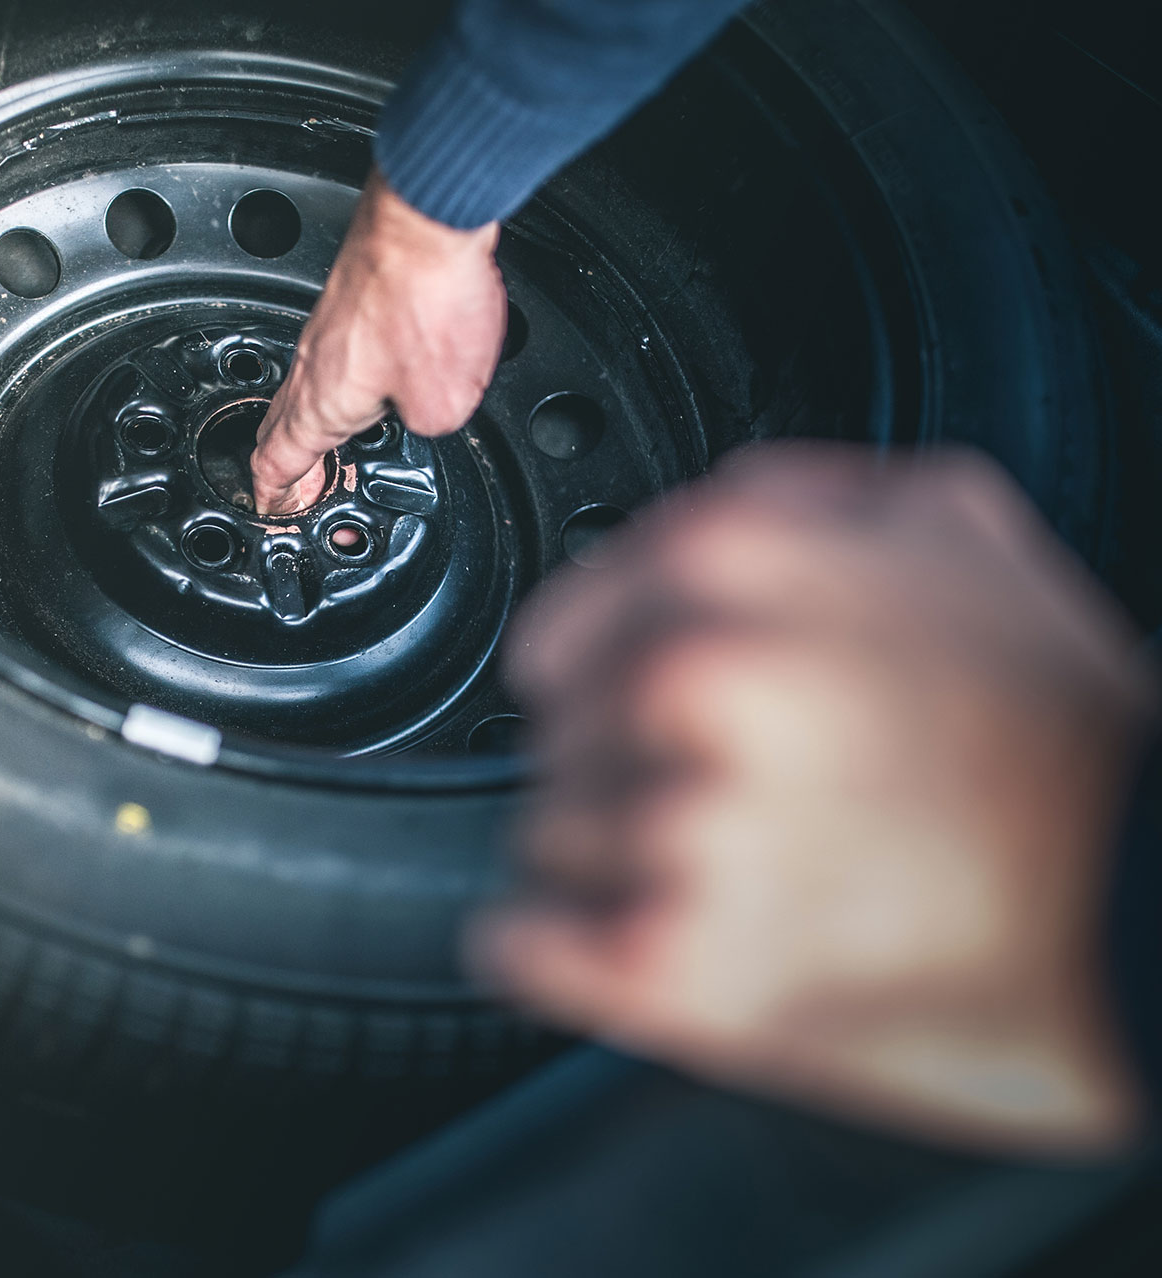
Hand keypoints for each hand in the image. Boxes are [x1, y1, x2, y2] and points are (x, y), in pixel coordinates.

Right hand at [250, 170, 505, 513]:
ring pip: (304, 388)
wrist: (429, 218)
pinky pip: (331, 356)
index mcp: (320, 403)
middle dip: (284, 464)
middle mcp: (312, 365)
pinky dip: (336, 383)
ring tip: (325, 445)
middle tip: (293, 488)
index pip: (276, 462)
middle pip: (279, 426)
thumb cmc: (426, 298)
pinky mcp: (352, 300)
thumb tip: (424, 414)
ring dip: (310, 422)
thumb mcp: (445, 403)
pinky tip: (363, 381)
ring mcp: (327, 328)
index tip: (273, 511)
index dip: (273, 496)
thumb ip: (429, 425)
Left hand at [476, 445, 1156, 1153]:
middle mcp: (688, 680)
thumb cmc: (1068, 737)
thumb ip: (796, 498)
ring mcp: (677, 823)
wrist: (1158, 902)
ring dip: (613, 865)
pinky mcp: (674, 963)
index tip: (647, 718)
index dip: (606, 685)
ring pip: (545, 841)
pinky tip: (642, 939)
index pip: (557, 635)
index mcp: (729, 561)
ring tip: (740, 878)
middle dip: (623, 772)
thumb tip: (697, 515)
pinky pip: (527, 943)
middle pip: (556, 740)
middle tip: (736, 804)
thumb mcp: (955, 524)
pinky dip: (559, 949)